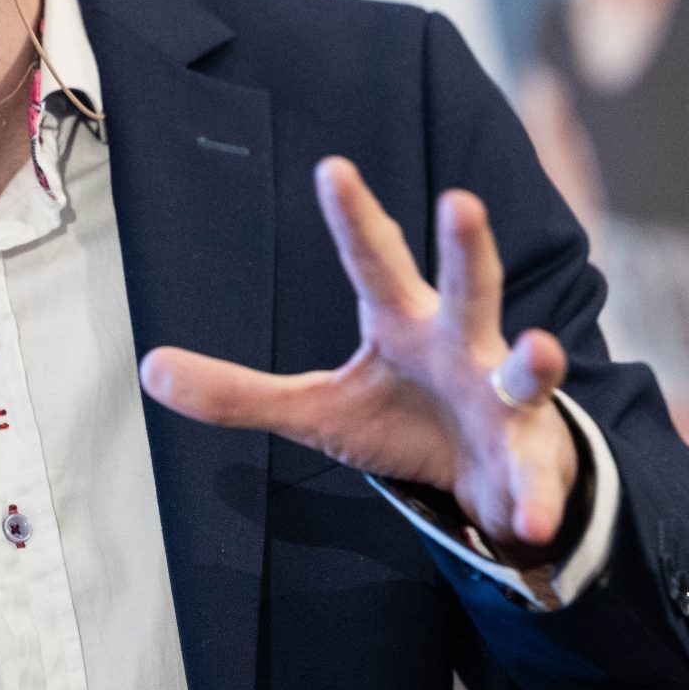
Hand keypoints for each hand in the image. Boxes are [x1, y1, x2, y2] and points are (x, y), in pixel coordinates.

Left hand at [139, 158, 578, 566]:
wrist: (487, 473)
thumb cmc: (404, 418)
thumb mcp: (318, 409)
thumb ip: (240, 392)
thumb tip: (150, 369)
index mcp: (403, 323)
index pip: (374, 262)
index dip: (354, 217)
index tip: (332, 167)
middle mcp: (461, 343)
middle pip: (466, 287)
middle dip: (465, 248)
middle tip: (459, 202)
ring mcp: (504, 395)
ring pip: (523, 368)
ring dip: (531, 360)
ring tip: (538, 349)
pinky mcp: (531, 453)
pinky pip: (534, 477)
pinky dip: (535, 498)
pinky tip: (532, 522)